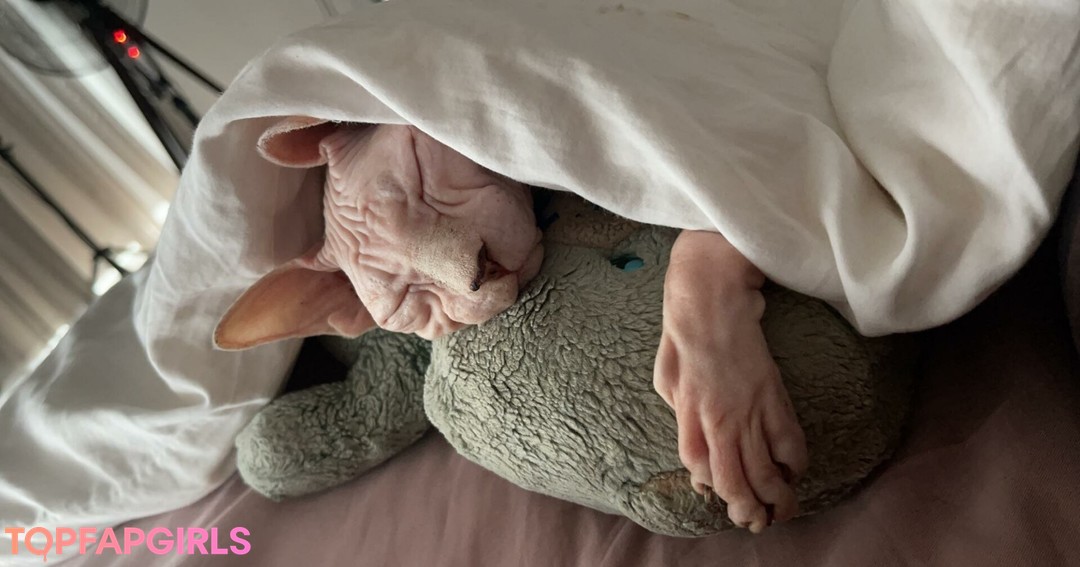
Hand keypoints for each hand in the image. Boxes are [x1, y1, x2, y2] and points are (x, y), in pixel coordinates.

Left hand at [653, 230, 807, 532]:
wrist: (710, 295)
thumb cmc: (683, 334)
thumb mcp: (665, 378)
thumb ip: (679, 413)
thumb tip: (695, 446)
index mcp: (688, 413)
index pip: (701, 468)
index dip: (714, 489)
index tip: (722, 496)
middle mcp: (719, 417)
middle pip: (735, 480)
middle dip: (748, 509)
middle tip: (756, 522)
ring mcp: (750, 408)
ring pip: (766, 469)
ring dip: (776, 498)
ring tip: (781, 510)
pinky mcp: (774, 394)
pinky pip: (791, 440)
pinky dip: (796, 463)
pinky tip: (795, 472)